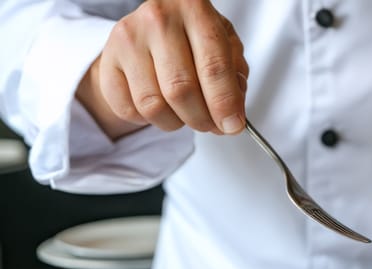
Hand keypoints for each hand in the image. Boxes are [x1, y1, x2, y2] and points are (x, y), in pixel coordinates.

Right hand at [75, 0, 248, 139]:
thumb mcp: (226, 44)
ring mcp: (128, 39)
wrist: (154, 24)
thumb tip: (230, 116)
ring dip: (175, 122)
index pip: (213, 67)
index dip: (225, 104)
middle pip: (180, 90)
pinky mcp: (108, 60)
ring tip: (185, 114)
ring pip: (153, 106)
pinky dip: (147, 120)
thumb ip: (235, 76)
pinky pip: (128, 109)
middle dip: (201, 120)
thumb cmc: (194, 36)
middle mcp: (157, 20)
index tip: (233, 126)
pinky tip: (159, 105)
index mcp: (194, 9)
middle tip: (211, 125)